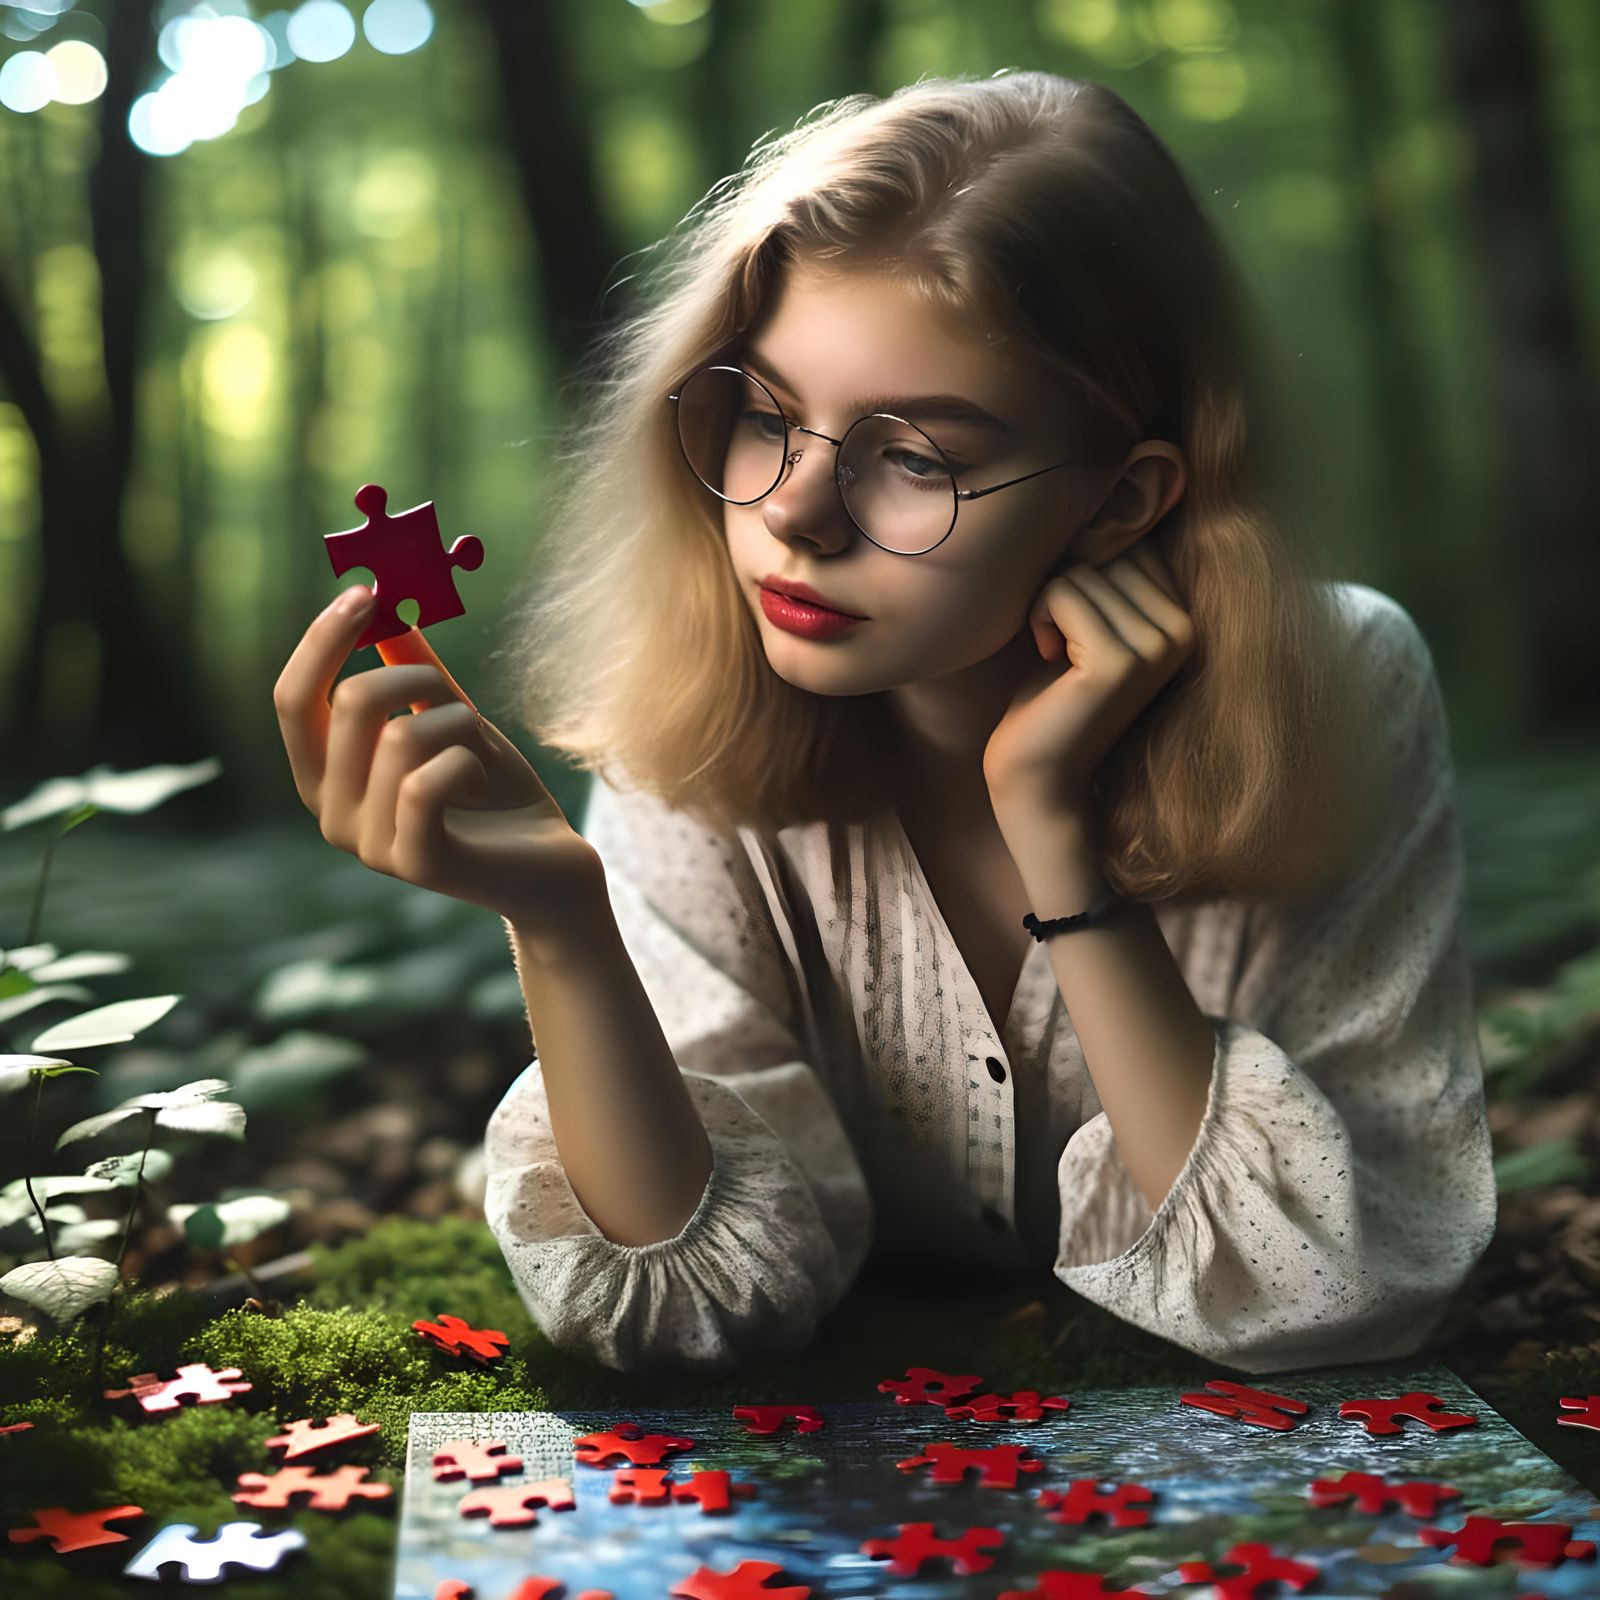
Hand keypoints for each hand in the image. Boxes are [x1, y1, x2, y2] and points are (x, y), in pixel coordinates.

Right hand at [273, 587, 602, 927]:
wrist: (549, 867)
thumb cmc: (497, 793)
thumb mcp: (451, 720)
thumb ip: (413, 671)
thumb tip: (384, 603)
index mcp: (325, 777)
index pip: (292, 700)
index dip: (322, 641)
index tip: (365, 592)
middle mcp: (331, 816)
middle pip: (350, 702)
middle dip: (419, 677)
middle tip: (460, 701)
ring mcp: (369, 846)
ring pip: (401, 734)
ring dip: (460, 726)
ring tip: (481, 757)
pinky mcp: (415, 863)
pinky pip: (426, 781)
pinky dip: (469, 763)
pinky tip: (484, 786)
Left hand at [982, 538, 1195, 824]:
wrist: (1037, 774)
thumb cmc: (1050, 695)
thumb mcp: (1087, 619)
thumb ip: (1108, 570)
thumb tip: (1113, 484)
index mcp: (1184, 613)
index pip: (1129, 538)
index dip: (1084, 570)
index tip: (1075, 625)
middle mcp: (1184, 627)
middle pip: (1106, 549)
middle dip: (1064, 585)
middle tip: (1059, 642)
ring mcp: (1157, 644)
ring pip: (1082, 569)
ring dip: (1047, 603)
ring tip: (1054, 653)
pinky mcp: (1120, 661)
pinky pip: (1065, 592)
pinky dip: (1040, 616)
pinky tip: (1047, 658)